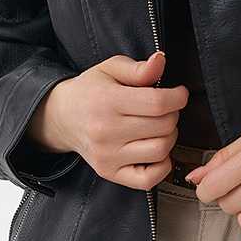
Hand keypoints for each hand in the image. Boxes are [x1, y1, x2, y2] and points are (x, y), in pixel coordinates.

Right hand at [25, 51, 187, 190]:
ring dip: (169, 137)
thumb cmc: (90, 91)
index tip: (179, 94)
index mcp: (107, 101)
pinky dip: (161, 165)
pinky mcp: (109, 172)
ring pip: (160, 150)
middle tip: (165, 109)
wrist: (61, 117)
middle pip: (163, 126)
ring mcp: (107, 155)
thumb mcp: (111, 69)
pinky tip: (155, 150)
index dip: (178, 97)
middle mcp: (105, 131)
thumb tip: (160, 61)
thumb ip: (138, 68)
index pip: (158, 103)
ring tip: (158, 127)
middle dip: (173, 114)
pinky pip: (148, 179)